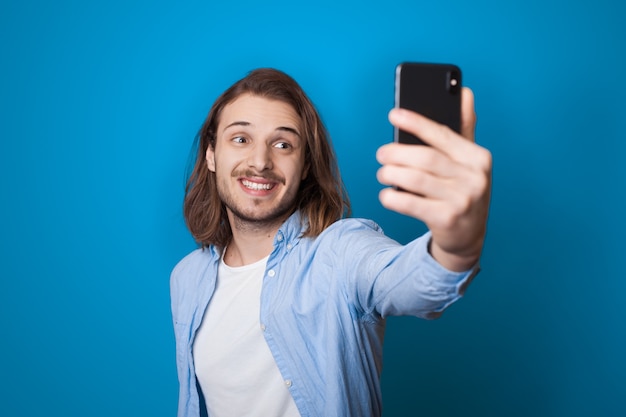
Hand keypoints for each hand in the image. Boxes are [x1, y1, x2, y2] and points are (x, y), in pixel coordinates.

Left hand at [376, 87, 491, 271]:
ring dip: (391, 174)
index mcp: (478, 157)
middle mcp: (474, 178)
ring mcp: (462, 201)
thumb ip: (464, 129)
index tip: (393, 114)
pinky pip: (410, 204)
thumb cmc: (461, 190)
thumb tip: (465, 91)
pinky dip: (392, 197)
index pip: (443, 134)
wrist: (468, 237)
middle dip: (396, 153)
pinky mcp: (447, 220)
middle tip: (381, 154)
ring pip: (415, 179)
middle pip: (425, 158)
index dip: (416, 122)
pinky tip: (386, 194)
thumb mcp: (468, 162)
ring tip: (382, 173)